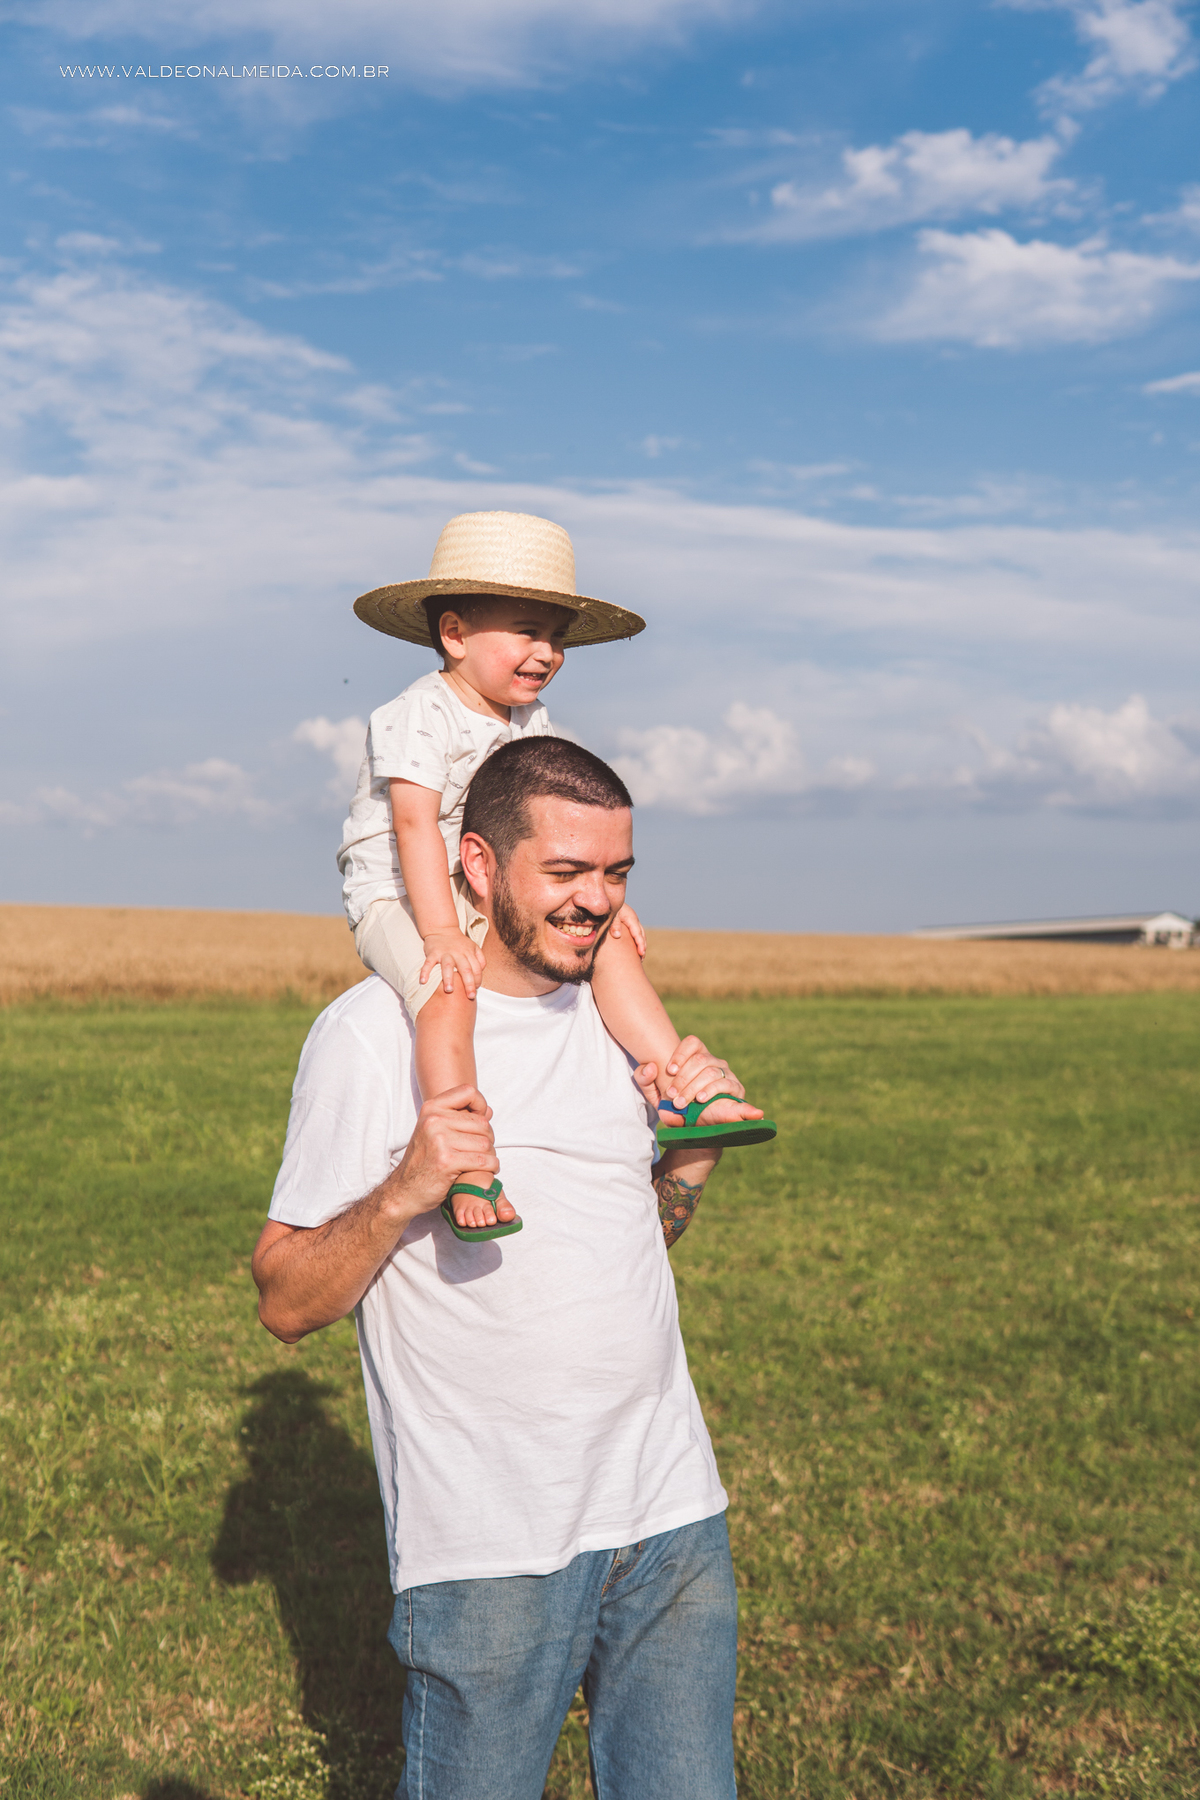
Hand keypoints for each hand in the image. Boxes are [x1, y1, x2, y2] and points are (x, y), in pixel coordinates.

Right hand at [389, 1085, 498, 1214]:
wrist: (404, 1190)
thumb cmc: (423, 1161)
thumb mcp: (434, 1132)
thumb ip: (460, 1119)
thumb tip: (489, 1111)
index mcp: (431, 1108)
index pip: (468, 1091)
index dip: (481, 1104)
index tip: (480, 1119)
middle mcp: (434, 1120)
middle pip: (482, 1122)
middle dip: (488, 1138)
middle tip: (483, 1150)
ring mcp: (439, 1140)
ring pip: (485, 1143)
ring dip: (491, 1154)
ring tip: (484, 1161)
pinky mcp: (447, 1161)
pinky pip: (483, 1160)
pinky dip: (491, 1166)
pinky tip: (488, 1169)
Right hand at [419, 927, 485, 998]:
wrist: (442, 929)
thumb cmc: (459, 942)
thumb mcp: (473, 947)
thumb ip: (480, 959)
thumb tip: (481, 973)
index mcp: (469, 953)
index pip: (476, 969)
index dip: (477, 980)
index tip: (474, 991)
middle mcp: (458, 953)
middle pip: (465, 969)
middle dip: (468, 983)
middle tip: (470, 996)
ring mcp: (445, 953)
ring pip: (448, 966)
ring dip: (448, 978)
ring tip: (449, 990)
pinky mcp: (433, 952)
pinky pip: (428, 962)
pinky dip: (425, 971)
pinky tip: (423, 981)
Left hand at [609, 902, 646, 957]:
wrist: (606, 899)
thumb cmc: (607, 907)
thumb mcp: (610, 914)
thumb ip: (614, 924)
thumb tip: (618, 936)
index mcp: (630, 917)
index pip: (637, 933)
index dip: (640, 944)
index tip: (641, 954)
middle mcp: (633, 919)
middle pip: (641, 934)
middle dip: (642, 946)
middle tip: (641, 959)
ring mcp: (632, 921)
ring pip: (640, 934)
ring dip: (641, 945)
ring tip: (640, 957)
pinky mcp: (628, 923)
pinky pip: (635, 933)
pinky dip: (637, 942)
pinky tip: (633, 950)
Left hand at [658, 1036, 763, 1124]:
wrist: (694, 1126)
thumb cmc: (674, 1104)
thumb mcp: (655, 1093)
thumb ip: (645, 1079)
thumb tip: (650, 1067)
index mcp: (696, 1056)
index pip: (692, 1042)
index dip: (681, 1054)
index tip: (669, 1071)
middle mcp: (713, 1061)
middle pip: (700, 1059)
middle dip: (683, 1078)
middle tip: (671, 1094)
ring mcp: (726, 1073)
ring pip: (711, 1071)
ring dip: (693, 1088)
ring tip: (681, 1102)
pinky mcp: (736, 1087)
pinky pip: (725, 1084)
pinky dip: (711, 1091)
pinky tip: (700, 1100)